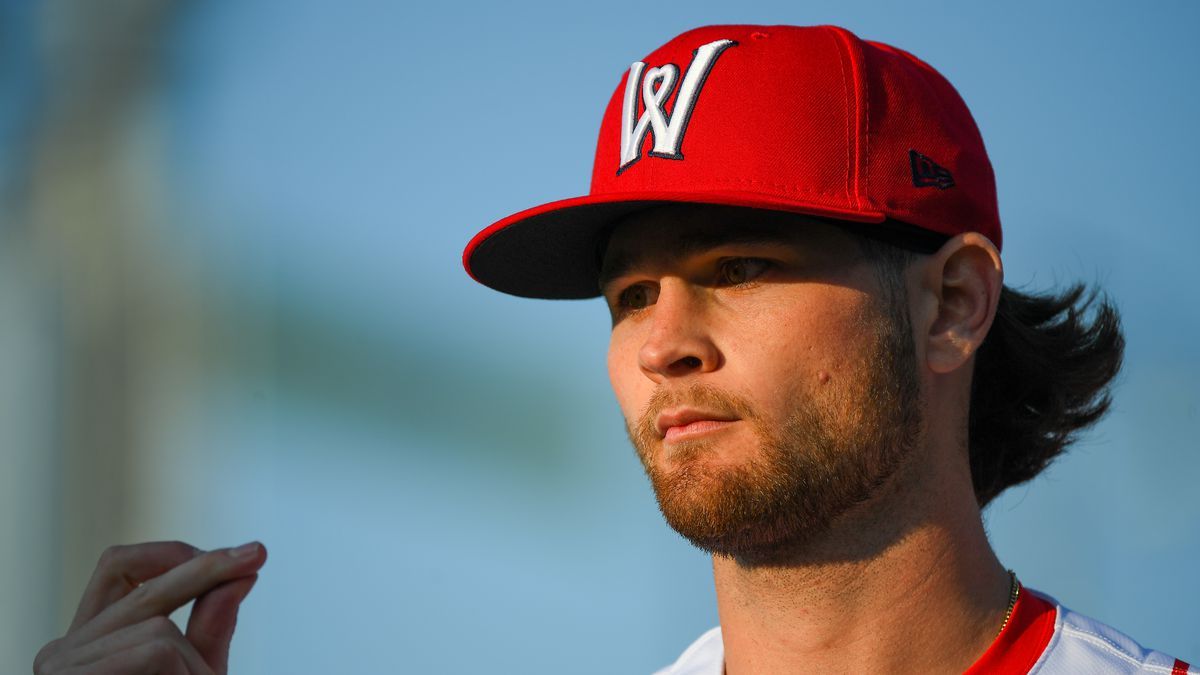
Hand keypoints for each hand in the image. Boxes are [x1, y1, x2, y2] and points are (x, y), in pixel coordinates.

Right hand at [34, 540, 266, 673]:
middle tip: (259, 554)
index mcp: (87, 643)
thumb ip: (210, 630)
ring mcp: (59, 667)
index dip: (172, 553)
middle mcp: (62, 650)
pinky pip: (154, 649)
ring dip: (196, 664)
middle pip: (141, 583)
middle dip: (206, 568)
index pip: (120, 569)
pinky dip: (187, 672)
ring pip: (158, 627)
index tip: (240, 553)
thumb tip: (241, 574)